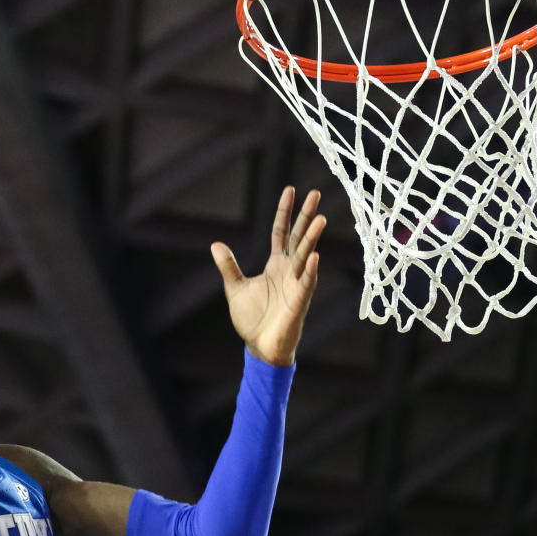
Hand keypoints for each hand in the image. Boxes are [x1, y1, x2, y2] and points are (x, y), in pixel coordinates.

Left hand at [211, 186, 324, 365]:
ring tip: (320, 218)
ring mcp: (296, 284)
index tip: (290, 189)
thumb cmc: (252, 318)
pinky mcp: (299, 302)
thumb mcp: (235, 288)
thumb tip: (216, 244)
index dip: (285, 211)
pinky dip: (309, 270)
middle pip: (299, 237)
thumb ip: (228, 266)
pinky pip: (306, 283)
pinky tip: (314, 256)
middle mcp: (289, 270)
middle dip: (306, 216)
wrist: (260, 346)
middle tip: (316, 193)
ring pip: (306, 256)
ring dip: (312, 238)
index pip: (282, 232)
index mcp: (276, 265)